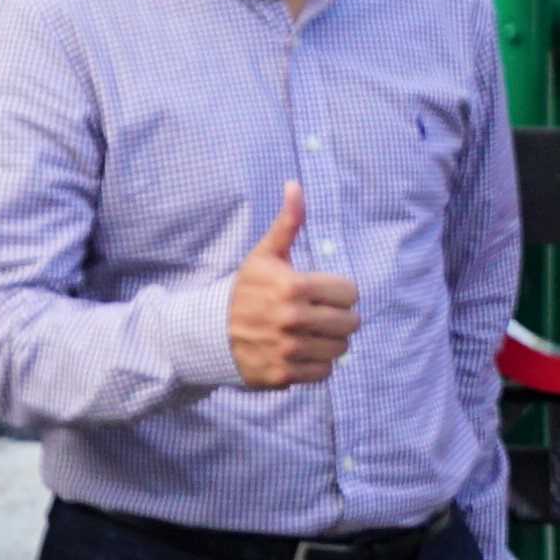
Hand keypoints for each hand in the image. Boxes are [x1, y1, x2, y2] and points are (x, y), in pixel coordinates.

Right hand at [225, 184, 360, 390]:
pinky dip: (316, 364)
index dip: (339, 292)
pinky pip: (324, 372)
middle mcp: (292, 319)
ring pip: (340, 349)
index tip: (321, 293)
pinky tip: (299, 351)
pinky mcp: (283, 374)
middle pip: (350, 323)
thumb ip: (288, 222)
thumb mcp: (265, 255)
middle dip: (338, 318)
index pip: (350, 293)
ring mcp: (287, 349)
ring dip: (330, 342)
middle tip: (318, 315)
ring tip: (310, 333)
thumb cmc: (245, 290)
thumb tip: (295, 185)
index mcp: (294, 286)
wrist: (209, 333)